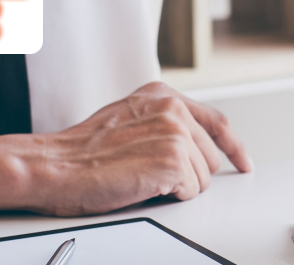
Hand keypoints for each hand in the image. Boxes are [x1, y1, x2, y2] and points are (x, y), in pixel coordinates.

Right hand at [0, 82, 251, 216]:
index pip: (215, 121)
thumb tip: (193, 146)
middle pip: (211, 156)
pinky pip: (190, 192)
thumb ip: (160, 124)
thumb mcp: (126, 121)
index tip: (243, 162)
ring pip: (203, 178)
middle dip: (190, 174)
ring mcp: (174, 133)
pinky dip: (170, 197)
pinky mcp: (172, 160)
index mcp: (161, 95)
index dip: (233, 147)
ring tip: (141, 179)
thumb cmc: (79, 153)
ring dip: (177, 187)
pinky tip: (143, 187)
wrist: (51, 167)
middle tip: (151, 177)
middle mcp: (171, 109)